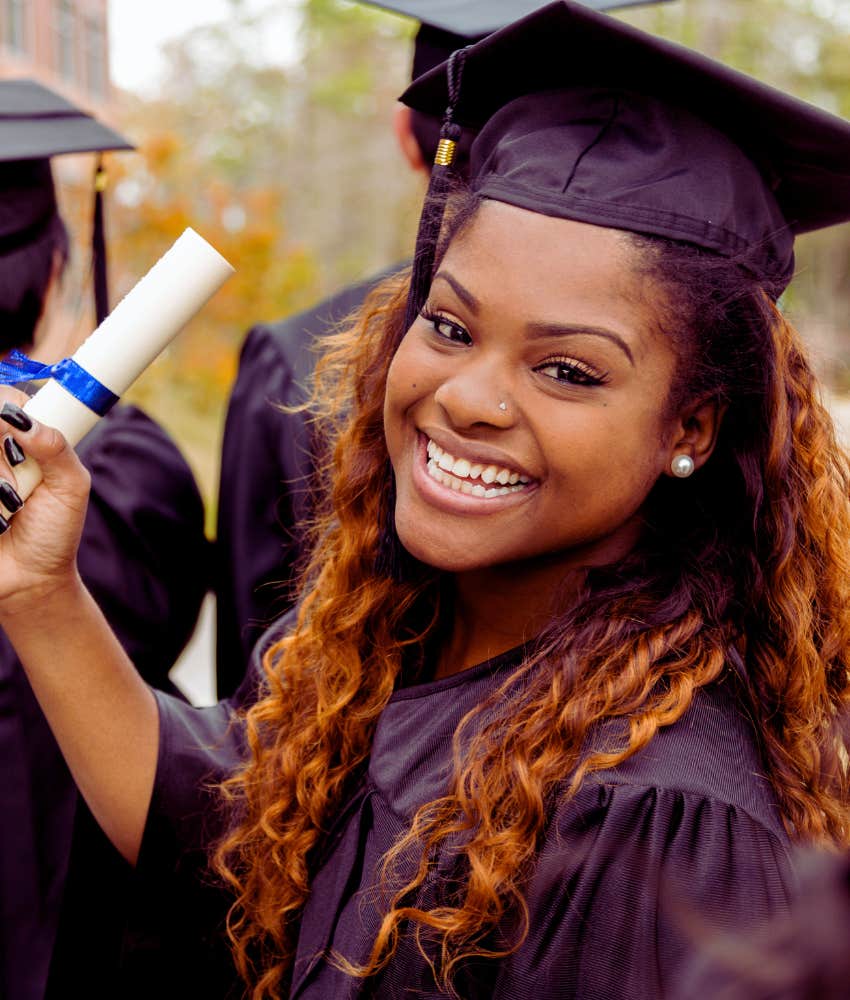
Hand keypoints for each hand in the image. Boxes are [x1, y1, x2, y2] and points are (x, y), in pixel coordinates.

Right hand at [0, 389, 90, 610]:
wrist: (29, 580)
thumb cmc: (54, 532)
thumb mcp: (70, 486)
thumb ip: (56, 446)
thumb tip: (23, 419)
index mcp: (20, 438)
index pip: (4, 398)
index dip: (8, 410)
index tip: (21, 445)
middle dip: (5, 458)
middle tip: (17, 490)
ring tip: (9, 510)